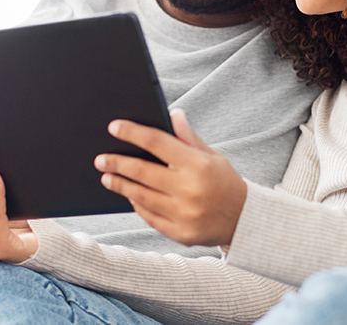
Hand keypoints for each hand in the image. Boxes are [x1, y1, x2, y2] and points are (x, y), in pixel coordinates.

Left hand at [95, 109, 246, 246]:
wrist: (245, 220)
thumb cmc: (225, 183)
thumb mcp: (212, 156)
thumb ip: (188, 138)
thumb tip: (172, 113)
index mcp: (197, 165)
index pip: (157, 142)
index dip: (133, 133)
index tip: (114, 127)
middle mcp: (189, 189)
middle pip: (142, 171)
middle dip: (117, 163)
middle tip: (101, 158)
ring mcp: (183, 214)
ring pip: (140, 196)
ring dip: (120, 185)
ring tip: (107, 177)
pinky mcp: (179, 233)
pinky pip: (149, 217)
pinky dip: (137, 205)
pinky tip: (129, 196)